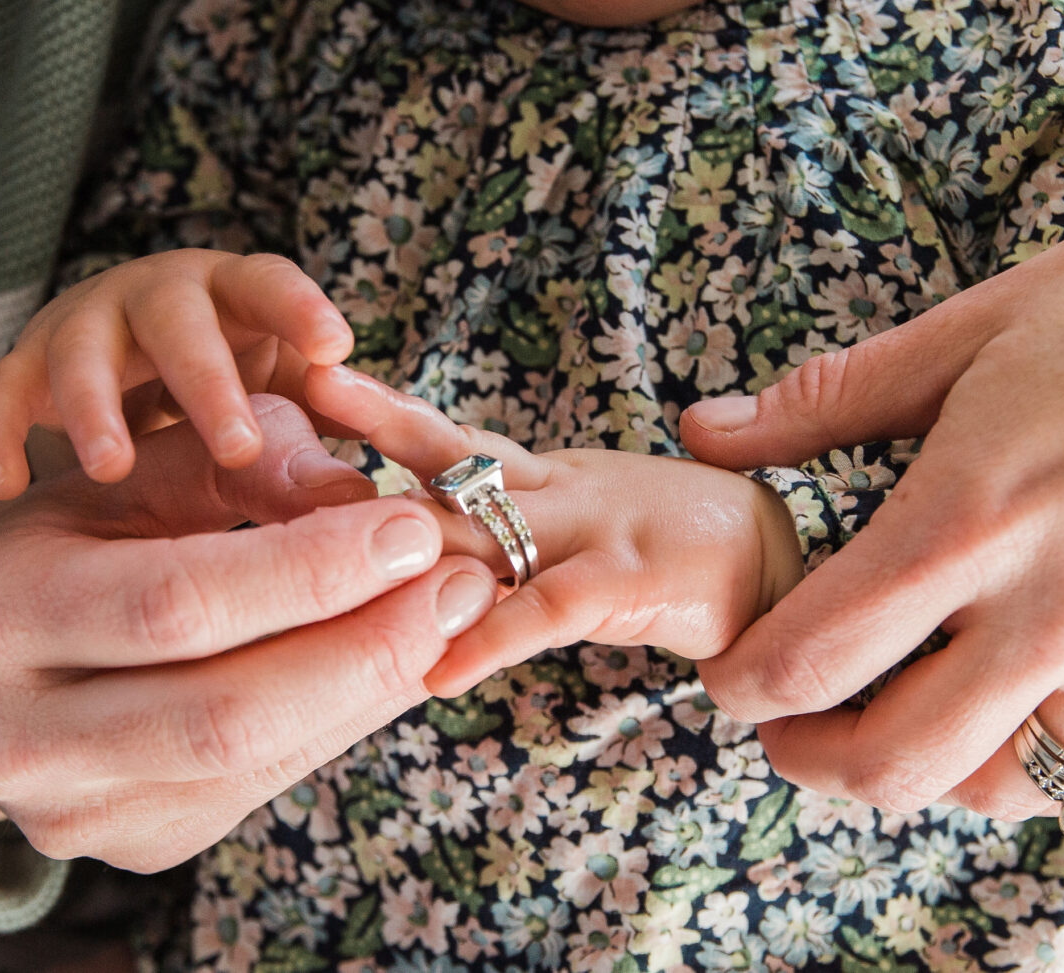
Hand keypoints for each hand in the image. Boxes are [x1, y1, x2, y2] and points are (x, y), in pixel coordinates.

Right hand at [0, 250, 353, 495]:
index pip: (268, 282)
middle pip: (179, 320)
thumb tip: (380, 503)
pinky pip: (3, 391)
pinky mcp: (25, 365)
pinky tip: (8, 485)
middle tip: (238, 447)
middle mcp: (158, 297)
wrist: (125, 379)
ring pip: (82, 349)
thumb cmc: (231, 388)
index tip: (334, 345)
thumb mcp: (282, 401)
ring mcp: (86, 325)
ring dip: (96, 407)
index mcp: (234, 294)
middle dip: (206, 380)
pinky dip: (1, 433)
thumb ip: (328, 432)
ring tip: (112, 468)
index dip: (298, 306)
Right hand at [0, 395, 499, 866]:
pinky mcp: (137, 846)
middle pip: (223, 712)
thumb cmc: (61, 543)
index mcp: (0, 614)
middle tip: (457, 579)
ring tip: (449, 614)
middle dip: (362, 645)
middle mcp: (22, 735)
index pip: (175, 605)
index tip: (407, 523)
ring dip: (373, 686)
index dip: (306, 571)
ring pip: (255, 762)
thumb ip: (233, 463)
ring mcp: (77, 811)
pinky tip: (396, 660)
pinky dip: (344, 719)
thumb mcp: (120, 476)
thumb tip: (361, 491)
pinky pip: (265, 785)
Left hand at [304, 366, 805, 697]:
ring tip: (321, 547)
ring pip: (483, 523)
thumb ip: (502, 540)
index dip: (368, 415)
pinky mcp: (636, 580)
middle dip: (362, 442)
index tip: (291, 394)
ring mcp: (597, 527)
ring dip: (403, 536)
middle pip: (443, 458)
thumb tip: (410, 552)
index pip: (439, 437)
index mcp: (540, 474)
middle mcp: (557, 489)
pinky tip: (435, 669)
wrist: (788, 569)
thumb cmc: (673, 553)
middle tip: (275, 419)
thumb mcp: (575, 535)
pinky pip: (549, 610)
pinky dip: (491, 638)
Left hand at [681, 0, 1063, 820]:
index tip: (727, 670)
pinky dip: (1031, 773)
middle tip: (783, 719)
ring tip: (887, 715)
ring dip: (917, 774)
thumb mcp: (974, 322)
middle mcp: (1057, 605)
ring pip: (994, 790)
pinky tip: (999, 716)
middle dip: (807, 755)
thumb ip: (828, 396)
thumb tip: (704, 431)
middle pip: (891, 760)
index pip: (816, 653)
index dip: (744, 681)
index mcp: (975, 509)